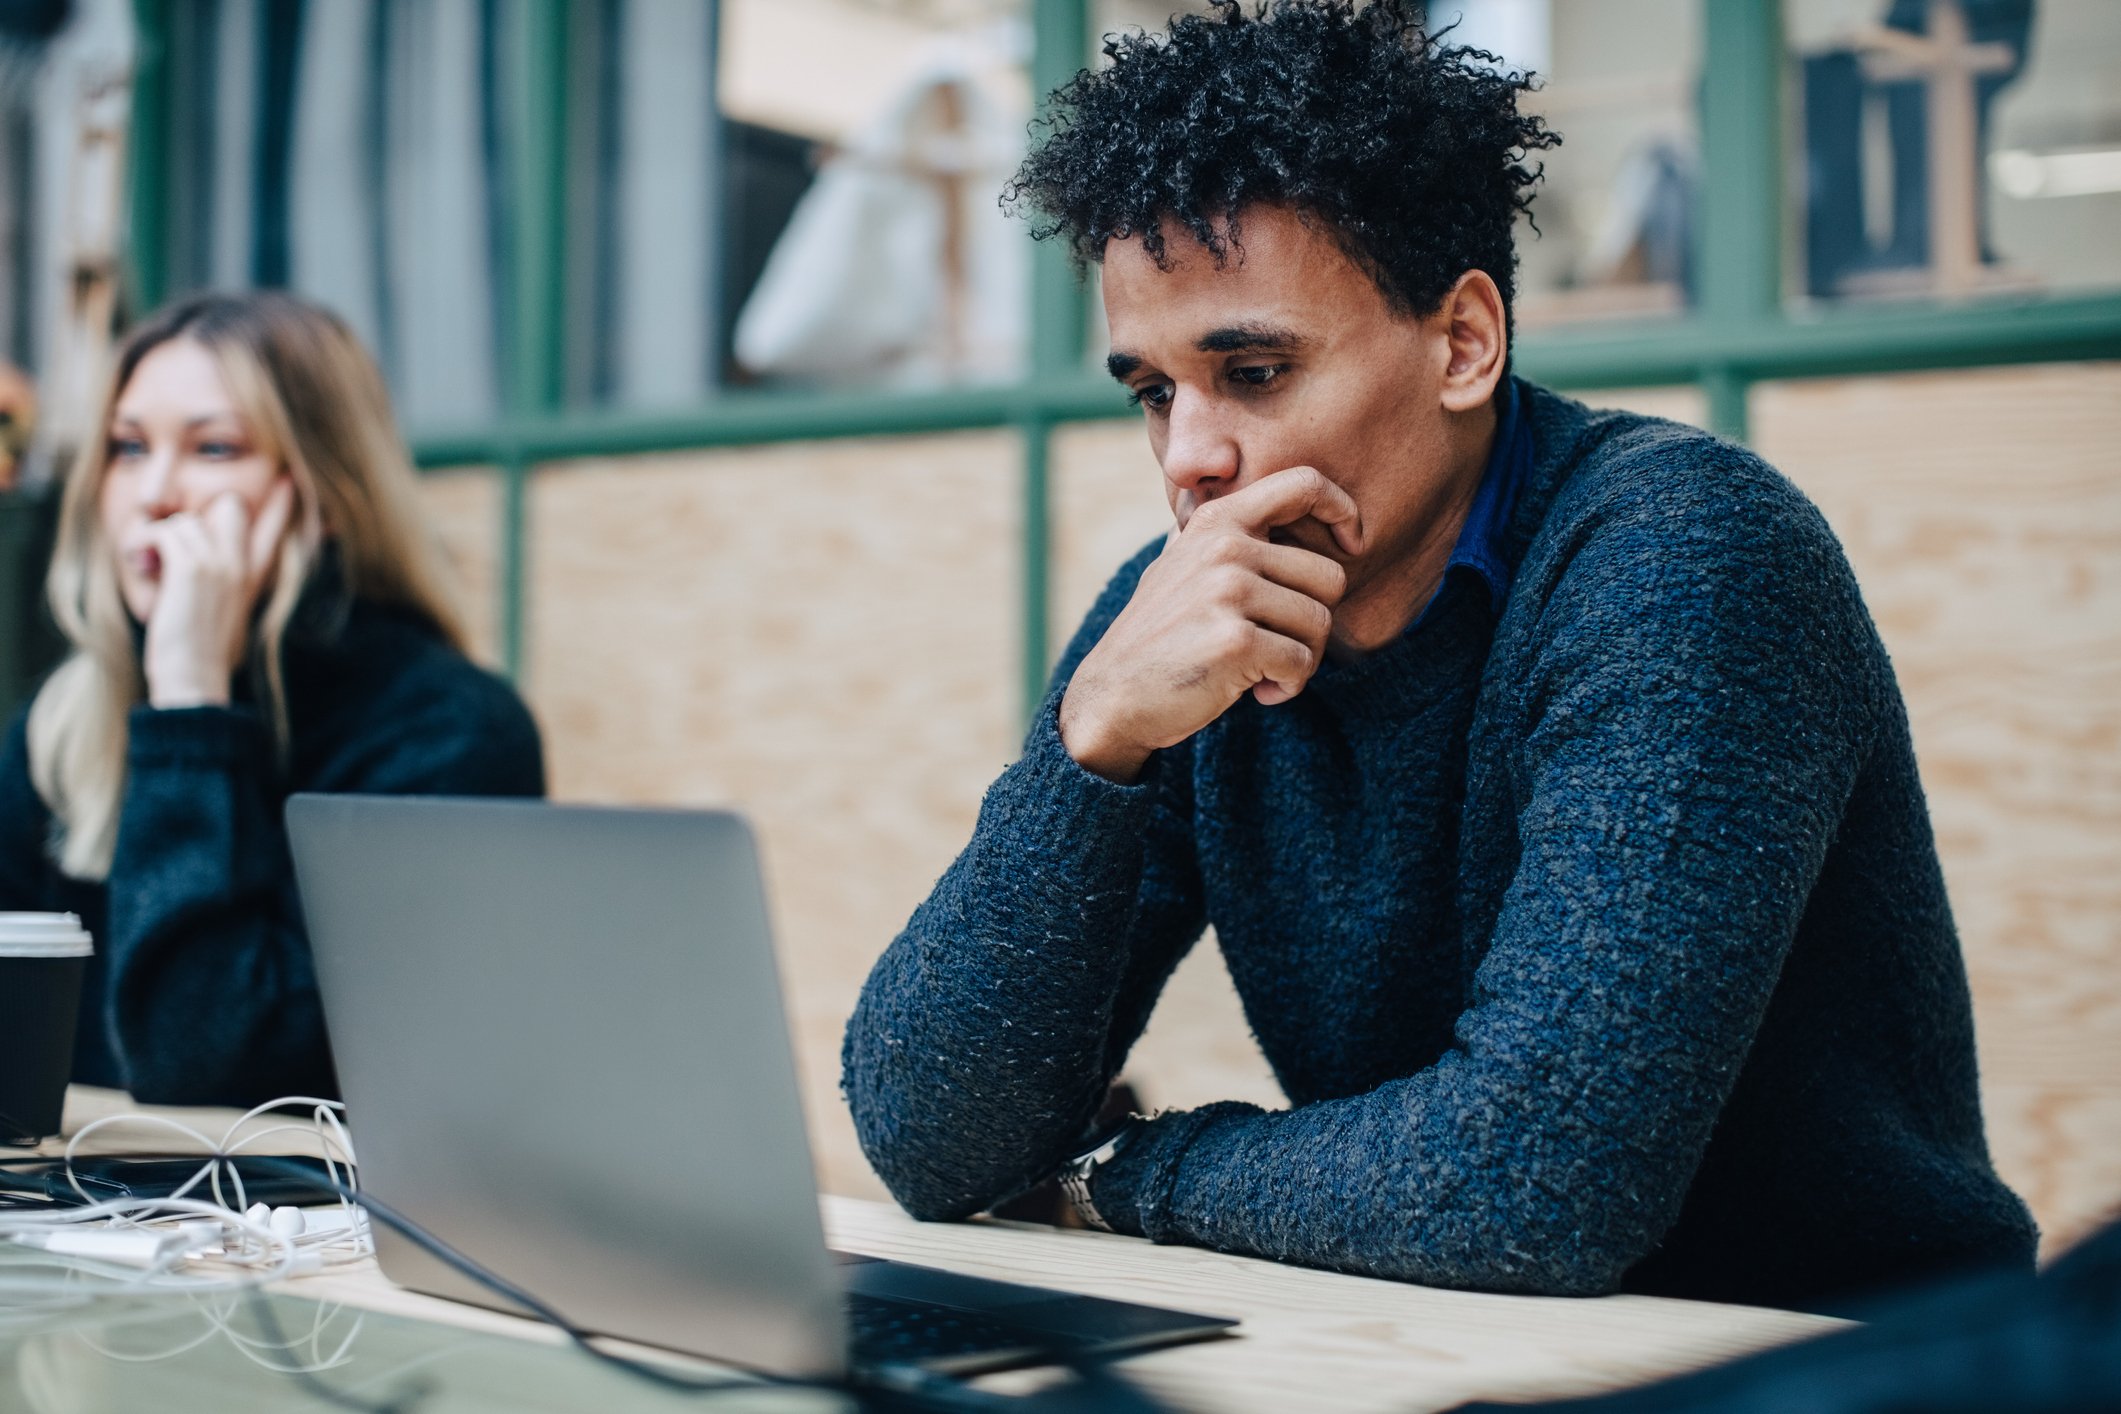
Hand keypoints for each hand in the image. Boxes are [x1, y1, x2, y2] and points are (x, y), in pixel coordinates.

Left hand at [142, 479, 295, 708]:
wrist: (194, 678)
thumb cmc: (201, 652)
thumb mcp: (225, 615)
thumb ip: (225, 584)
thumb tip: (204, 563)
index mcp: (253, 577)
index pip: (275, 529)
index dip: (283, 504)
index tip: (291, 482)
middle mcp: (241, 565)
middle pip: (230, 505)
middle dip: (200, 514)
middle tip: (175, 544)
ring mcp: (218, 565)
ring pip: (184, 520)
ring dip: (158, 539)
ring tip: (151, 566)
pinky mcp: (190, 570)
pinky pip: (162, 532)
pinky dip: (144, 545)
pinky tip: (143, 565)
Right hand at [1059, 466, 1361, 782]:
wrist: (1113, 695)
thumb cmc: (1159, 634)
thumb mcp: (1180, 564)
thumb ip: (1220, 534)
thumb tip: (1255, 496)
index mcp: (1218, 520)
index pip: (1304, 483)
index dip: (1342, 509)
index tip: (1351, 543)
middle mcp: (1225, 548)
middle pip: (1330, 577)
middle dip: (1313, 622)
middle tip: (1277, 645)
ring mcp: (1229, 592)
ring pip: (1319, 624)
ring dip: (1301, 660)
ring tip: (1261, 670)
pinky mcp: (1235, 641)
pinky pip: (1301, 663)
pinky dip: (1286, 687)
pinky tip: (1254, 691)